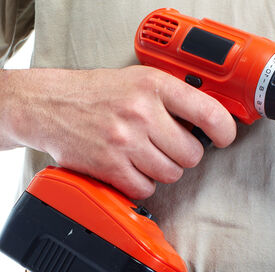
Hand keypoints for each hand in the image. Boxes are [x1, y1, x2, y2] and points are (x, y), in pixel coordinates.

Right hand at [8, 65, 236, 199]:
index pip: (208, 112)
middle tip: (168, 149)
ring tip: (145, 158)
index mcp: (153, 85)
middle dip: (183, 155)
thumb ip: (170, 97)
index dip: (224, 131)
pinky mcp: (110, 167)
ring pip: (170, 174)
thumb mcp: (136, 80)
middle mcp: (141, 113)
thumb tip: (205, 121)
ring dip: (162, 171)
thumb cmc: (93, 94)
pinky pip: (145, 189)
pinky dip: (141, 184)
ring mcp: (125, 142)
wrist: (50, 106)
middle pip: (190, 154)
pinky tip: (131, 170)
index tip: (225, 138)